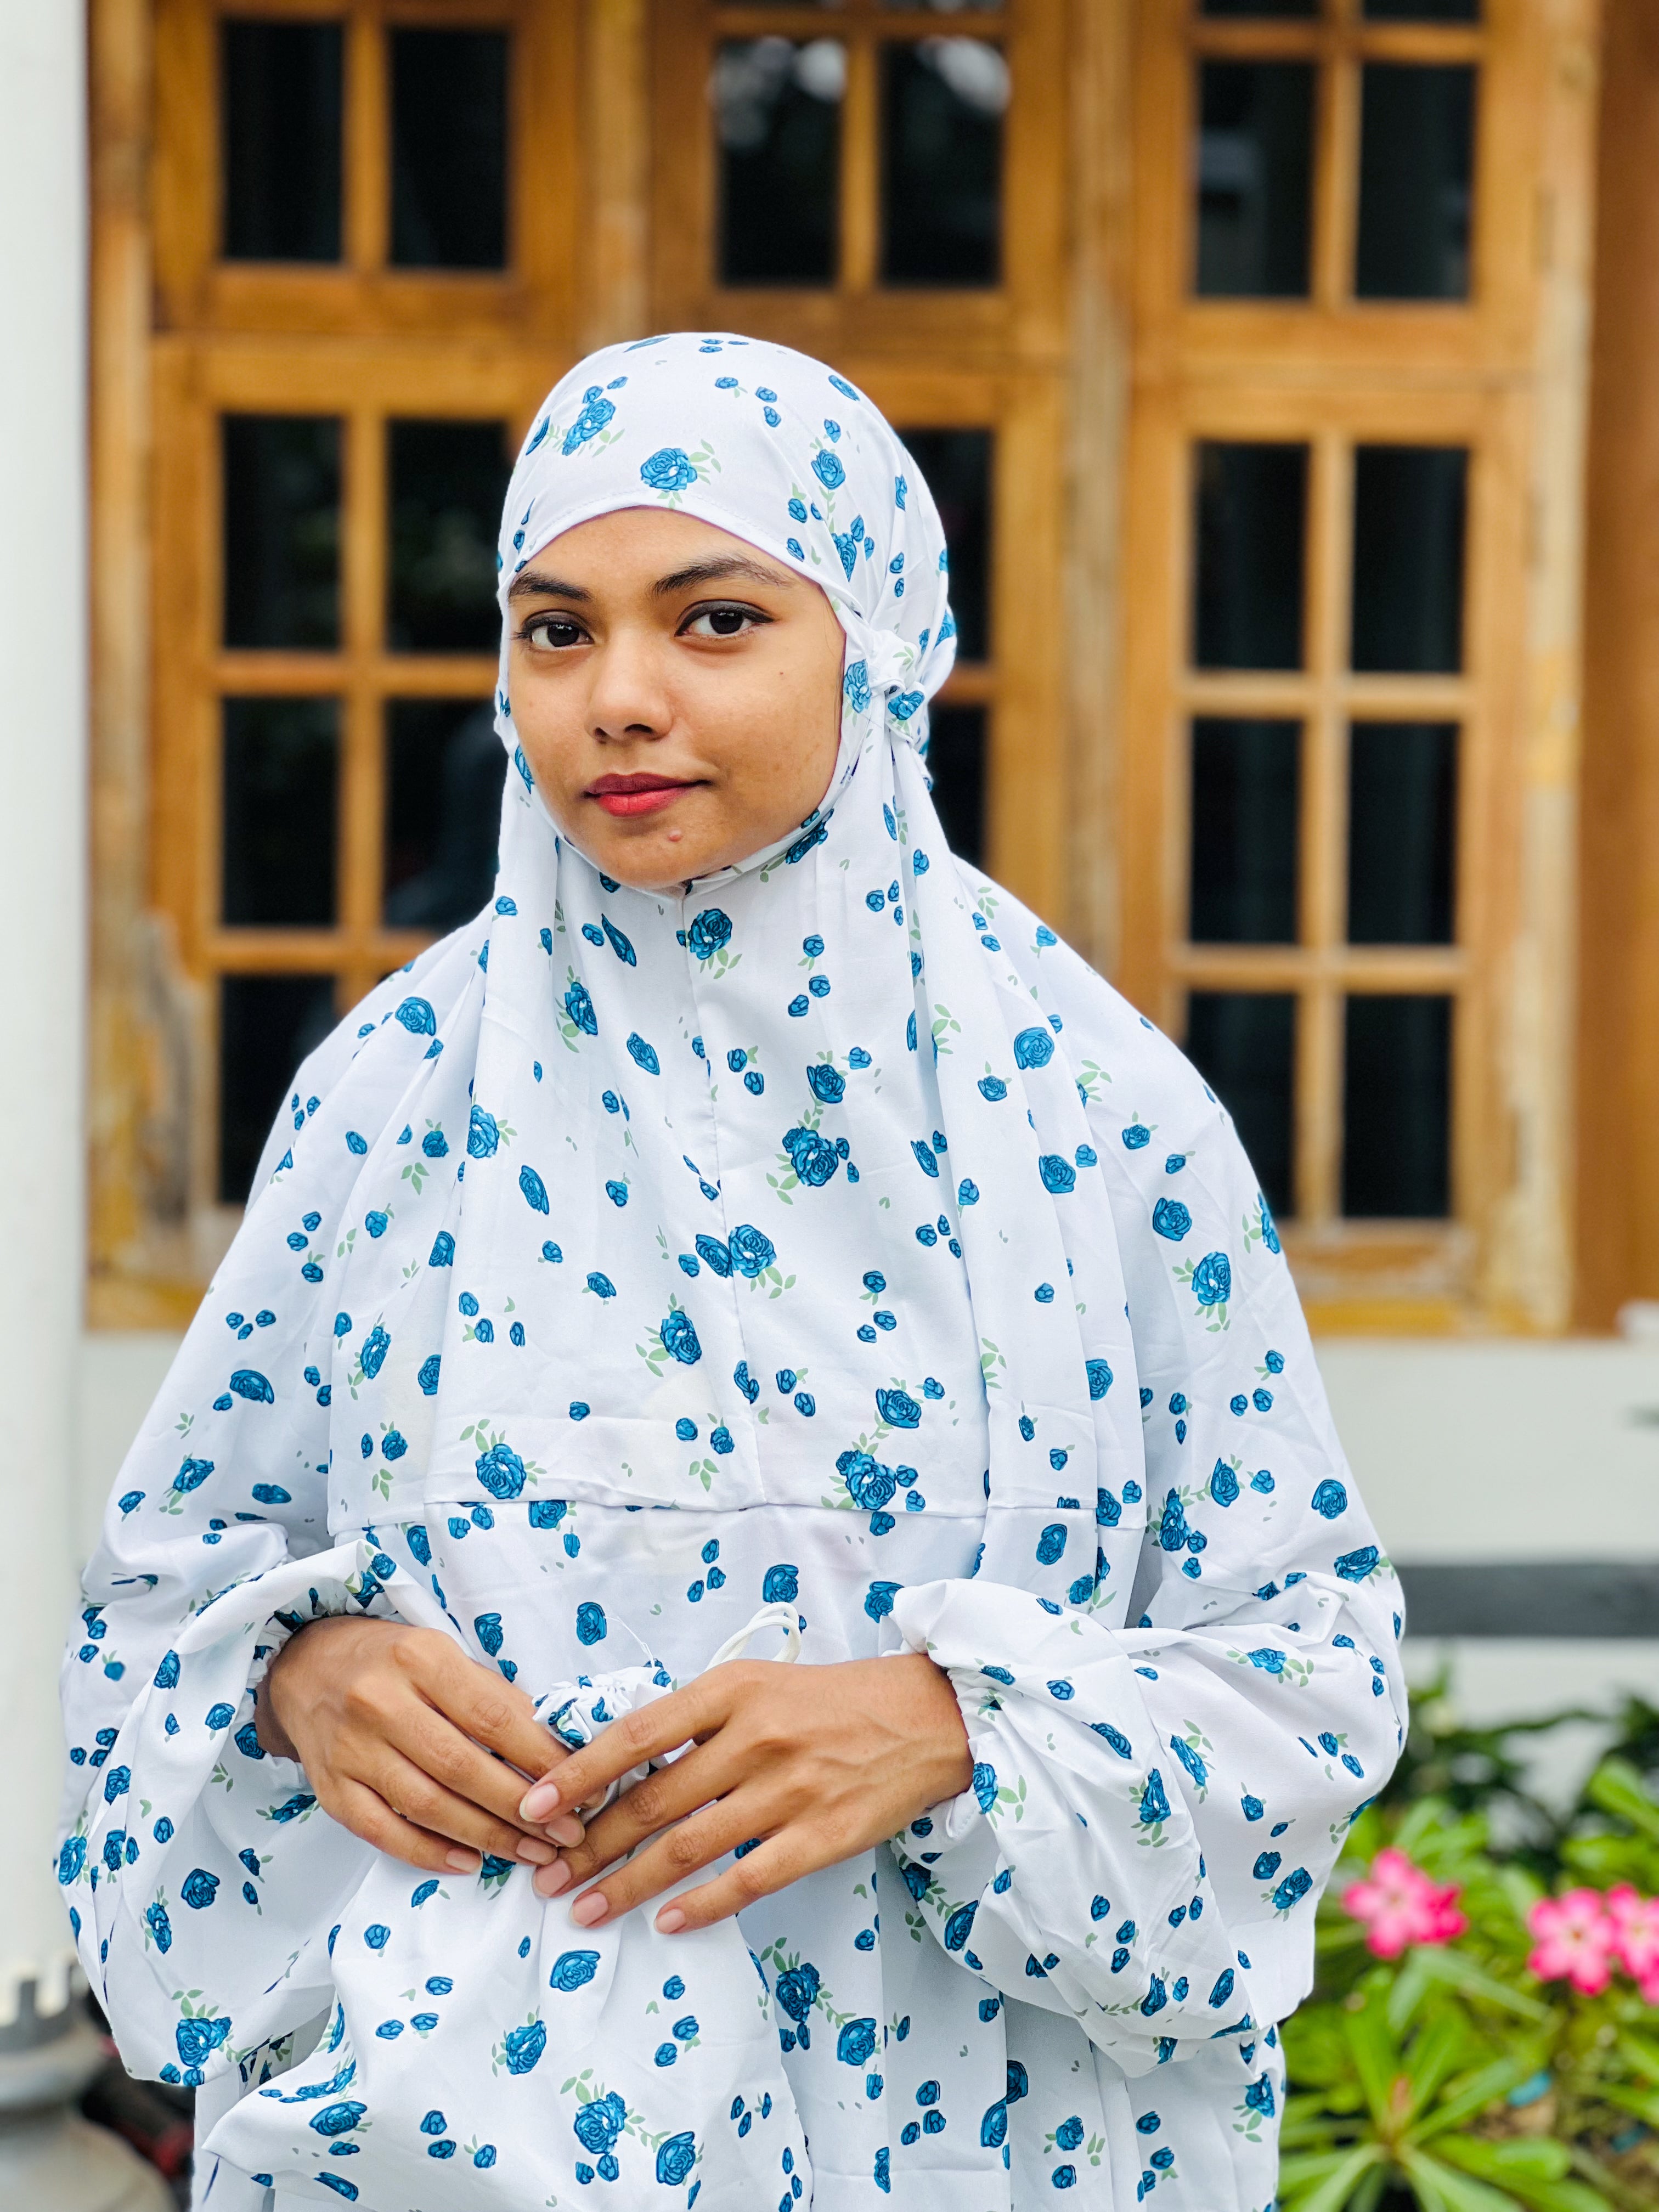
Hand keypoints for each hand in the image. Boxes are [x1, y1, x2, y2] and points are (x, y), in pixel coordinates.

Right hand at [259, 1615, 585, 1875]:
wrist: (306, 1665)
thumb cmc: (392, 1662)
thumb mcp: (445, 1656)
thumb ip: (494, 1698)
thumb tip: (558, 1749)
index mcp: (421, 1659)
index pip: (494, 1716)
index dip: (542, 1758)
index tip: (583, 1787)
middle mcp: (381, 1702)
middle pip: (462, 1767)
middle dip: (522, 1809)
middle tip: (566, 1835)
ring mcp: (351, 1749)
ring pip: (428, 1805)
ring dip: (487, 1836)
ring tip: (531, 1853)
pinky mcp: (331, 1788)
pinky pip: (384, 1831)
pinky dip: (429, 1852)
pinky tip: (469, 1862)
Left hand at [516, 1654, 971, 1932]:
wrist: (924, 1717)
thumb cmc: (828, 1701)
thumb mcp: (756, 1686)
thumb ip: (695, 1721)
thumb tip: (617, 1767)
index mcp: (732, 1690)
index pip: (637, 1733)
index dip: (578, 1772)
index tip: (530, 1805)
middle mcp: (755, 1737)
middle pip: (653, 1800)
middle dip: (589, 1844)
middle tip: (547, 1876)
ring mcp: (788, 1789)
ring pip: (688, 1846)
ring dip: (627, 1884)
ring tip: (585, 1910)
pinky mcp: (821, 1836)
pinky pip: (747, 1879)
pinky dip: (701, 1905)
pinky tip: (666, 1923)